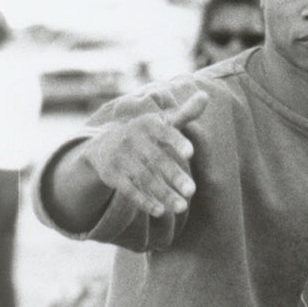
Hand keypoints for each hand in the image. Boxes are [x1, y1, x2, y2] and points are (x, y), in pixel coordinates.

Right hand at [79, 86, 207, 218]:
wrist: (102, 145)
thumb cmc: (144, 134)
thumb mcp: (161, 122)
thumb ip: (184, 113)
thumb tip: (205, 95)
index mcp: (148, 124)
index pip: (164, 132)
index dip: (176, 141)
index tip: (191, 153)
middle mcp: (132, 138)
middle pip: (156, 160)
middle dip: (174, 176)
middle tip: (192, 191)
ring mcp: (120, 157)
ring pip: (144, 178)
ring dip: (163, 193)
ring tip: (182, 206)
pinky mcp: (112, 175)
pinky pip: (129, 190)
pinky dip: (144, 201)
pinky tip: (160, 211)